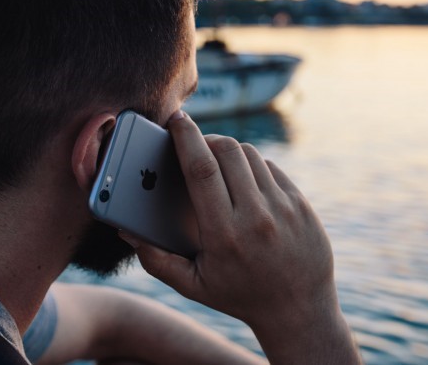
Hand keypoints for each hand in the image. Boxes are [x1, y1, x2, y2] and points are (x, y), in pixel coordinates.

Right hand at [120, 111, 360, 363]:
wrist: (299, 310)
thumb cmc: (240, 297)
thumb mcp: (193, 285)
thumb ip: (155, 259)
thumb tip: (126, 231)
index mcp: (224, 234)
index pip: (201, 169)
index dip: (186, 137)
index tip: (176, 118)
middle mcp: (256, 216)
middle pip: (226, 151)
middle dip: (205, 138)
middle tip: (193, 142)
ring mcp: (283, 207)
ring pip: (249, 155)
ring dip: (228, 150)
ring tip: (215, 160)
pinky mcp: (301, 204)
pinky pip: (270, 168)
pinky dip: (251, 165)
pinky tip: (241, 179)